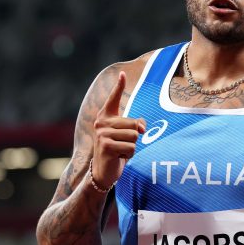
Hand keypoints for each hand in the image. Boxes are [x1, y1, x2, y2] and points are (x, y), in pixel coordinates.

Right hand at [92, 72, 145, 186]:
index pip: (113, 98)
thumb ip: (135, 126)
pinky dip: (129, 155)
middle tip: (123, 145)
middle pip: (134, 123)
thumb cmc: (117, 150)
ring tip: (121, 151)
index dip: (119, 86)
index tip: (123, 73)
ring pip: (134, 136)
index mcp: (106, 117)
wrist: (103, 171)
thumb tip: (141, 127)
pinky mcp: (106, 146)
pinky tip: (119, 157)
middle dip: (135, 137)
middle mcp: (102, 123)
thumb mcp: (126, 135)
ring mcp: (102, 134)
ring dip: (132, 147)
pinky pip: (131, 147)